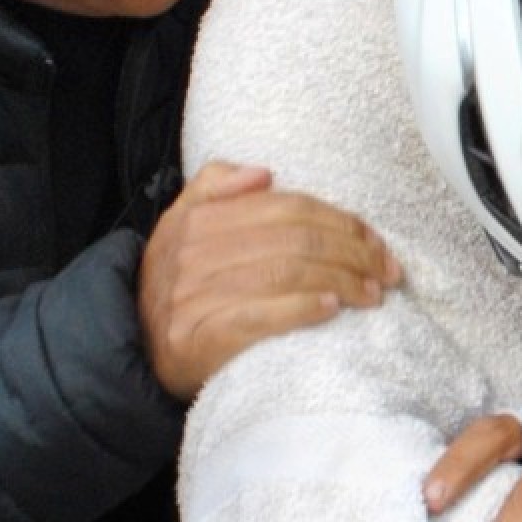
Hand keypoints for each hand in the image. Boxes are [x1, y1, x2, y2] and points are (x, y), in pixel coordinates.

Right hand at [138, 161, 400, 398]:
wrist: (134, 349)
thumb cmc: (176, 284)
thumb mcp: (182, 224)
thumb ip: (215, 186)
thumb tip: (262, 173)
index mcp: (197, 217)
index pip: (286, 208)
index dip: (339, 220)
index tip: (375, 240)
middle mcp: (193, 252)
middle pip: (294, 240)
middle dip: (353, 253)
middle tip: (387, 271)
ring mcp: (192, 296)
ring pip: (285, 274)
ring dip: (342, 281)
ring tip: (373, 293)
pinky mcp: (197, 339)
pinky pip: (259, 317)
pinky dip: (301, 309)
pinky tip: (332, 309)